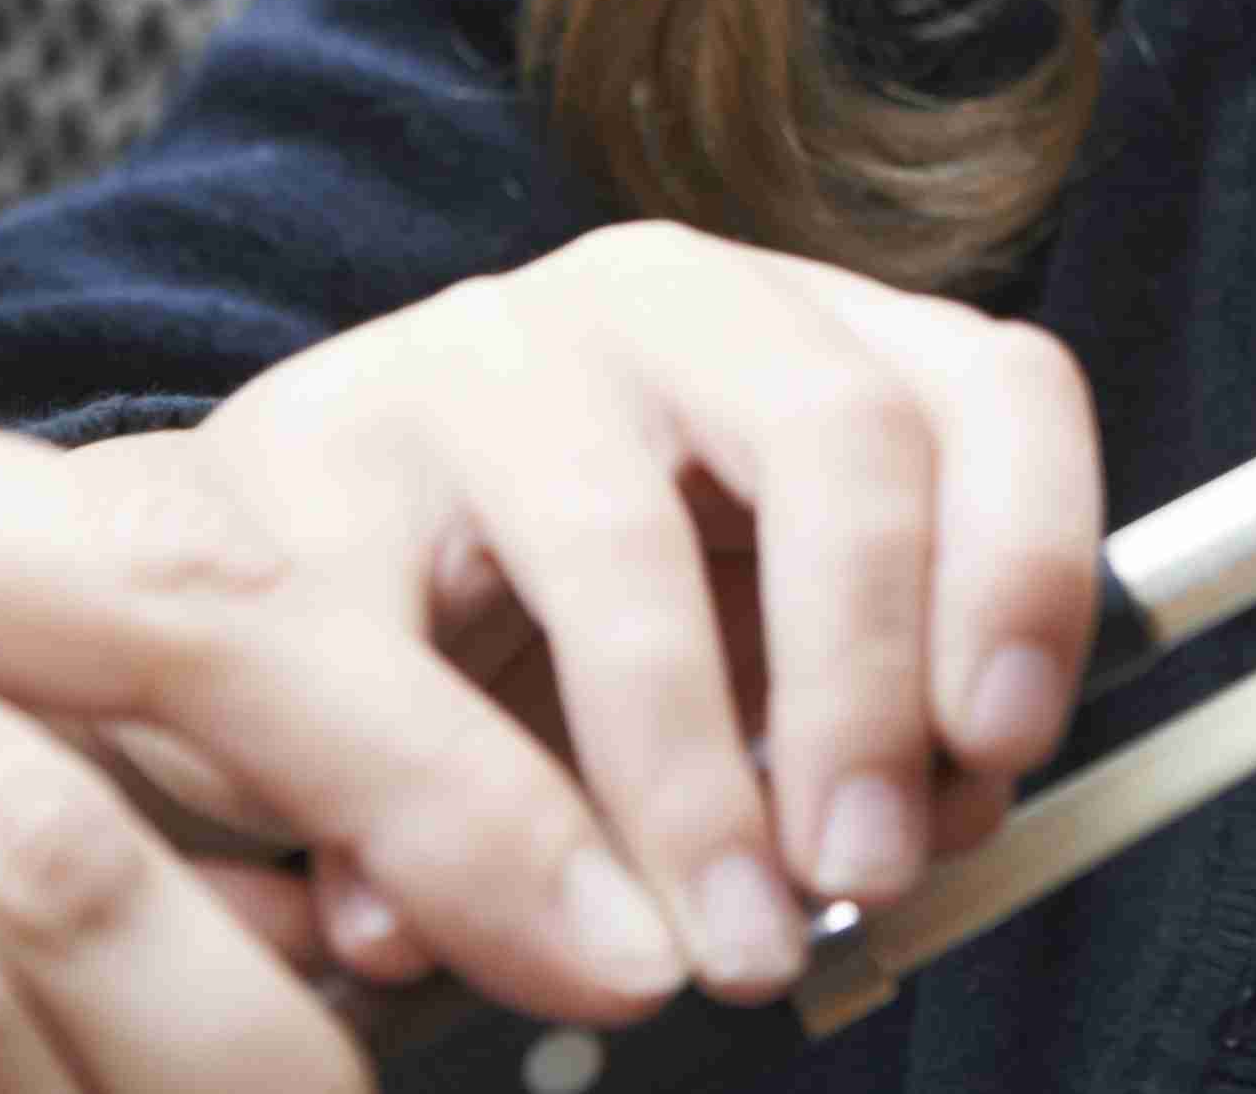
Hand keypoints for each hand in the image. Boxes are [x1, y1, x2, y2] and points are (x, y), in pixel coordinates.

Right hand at [165, 221, 1105, 1003]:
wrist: (229, 579)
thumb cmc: (521, 617)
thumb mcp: (724, 644)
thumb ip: (835, 721)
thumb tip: (927, 833)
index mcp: (796, 336)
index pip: (988, 389)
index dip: (1027, 566)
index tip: (999, 746)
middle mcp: (652, 303)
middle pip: (840, 437)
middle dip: (865, 685)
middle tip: (855, 876)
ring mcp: (468, 361)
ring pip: (624, 551)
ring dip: (683, 786)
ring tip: (691, 952)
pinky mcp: (292, 466)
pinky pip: (403, 666)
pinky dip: (463, 837)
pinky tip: (476, 936)